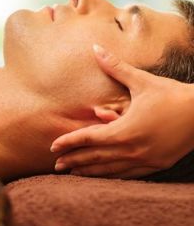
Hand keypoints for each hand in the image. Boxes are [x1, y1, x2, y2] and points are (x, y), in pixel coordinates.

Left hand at [50, 44, 193, 178]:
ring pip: (111, 169)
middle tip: (56, 165)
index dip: (69, 142)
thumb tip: (96, 48)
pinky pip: (128, 174)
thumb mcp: (142, 81)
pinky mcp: (156, 164)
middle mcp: (132, 148)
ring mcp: (145, 160)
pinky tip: (104, 176)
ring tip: (73, 173)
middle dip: (74, 160)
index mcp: (125, 130)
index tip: (53, 147)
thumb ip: (115, 67)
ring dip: (90, 171)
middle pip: (96, 157)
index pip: (89, 138)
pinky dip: (112, 175)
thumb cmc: (172, 95)